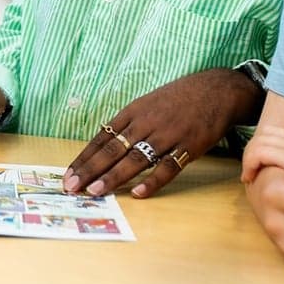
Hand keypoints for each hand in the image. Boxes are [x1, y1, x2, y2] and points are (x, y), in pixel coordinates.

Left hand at [63, 68, 258, 197]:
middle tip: (72, 186)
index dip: (84, 157)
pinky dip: (152, 181)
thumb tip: (105, 144)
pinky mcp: (188, 146)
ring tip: (95, 191)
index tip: (68, 174)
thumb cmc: (178, 98)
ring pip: (135, 159)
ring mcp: (167, 135)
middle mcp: (146, 123)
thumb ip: (128, 123)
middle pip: (113, 149)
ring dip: (113, 177)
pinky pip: (168, 167)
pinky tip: (137, 193)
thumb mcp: (147, 103)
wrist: (216, 89)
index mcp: (133, 112)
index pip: (102, 137)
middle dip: (90, 169)